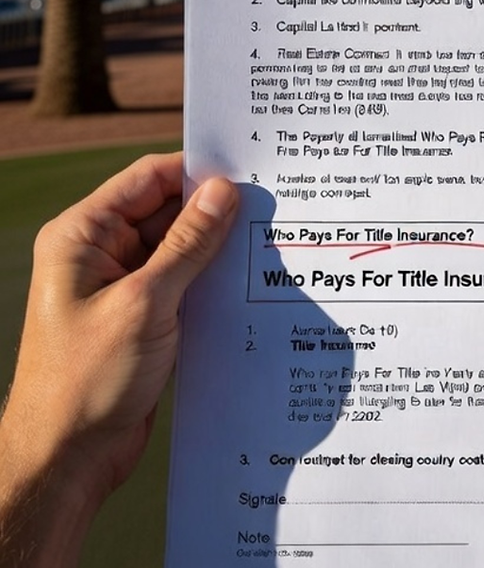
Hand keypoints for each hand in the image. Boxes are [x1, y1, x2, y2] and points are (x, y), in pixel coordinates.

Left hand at [0, 151, 237, 565]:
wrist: (65, 462)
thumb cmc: (87, 381)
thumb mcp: (145, 302)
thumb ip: (188, 244)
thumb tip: (223, 191)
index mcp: (82, 236)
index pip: (146, 180)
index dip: (195, 172)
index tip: (245, 170)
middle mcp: (98, 254)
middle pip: (165, 211)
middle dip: (212, 210)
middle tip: (268, 205)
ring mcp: (120, 287)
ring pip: (178, 248)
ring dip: (215, 248)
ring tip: (266, 240)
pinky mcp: (141, 318)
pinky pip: (182, 282)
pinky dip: (210, 279)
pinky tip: (248, 281)